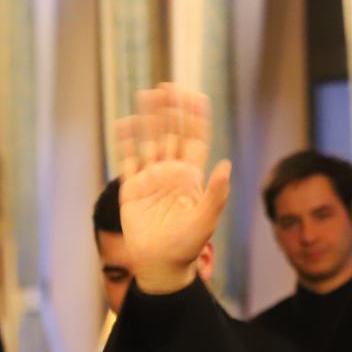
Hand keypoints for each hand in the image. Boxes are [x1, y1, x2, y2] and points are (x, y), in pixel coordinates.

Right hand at [114, 82, 231, 293]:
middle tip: (169, 86)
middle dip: (171, 111)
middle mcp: (171, 173)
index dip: (196, 119)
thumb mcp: (206, 219)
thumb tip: (226, 164)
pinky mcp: (131, 189)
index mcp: (192, 177)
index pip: (195, 140)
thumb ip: (216, 192)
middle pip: (171, 133)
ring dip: (149, 118)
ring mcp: (151, 179)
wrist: (161, 265)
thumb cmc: (188, 245)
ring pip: (149, 141)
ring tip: (148, 94)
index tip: (196, 96)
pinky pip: (127, 160)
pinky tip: (125, 122)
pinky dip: (126, 141)